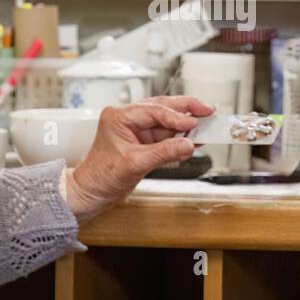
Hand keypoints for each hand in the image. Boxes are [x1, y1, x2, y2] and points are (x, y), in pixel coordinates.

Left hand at [63, 97, 212, 221]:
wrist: (92, 192)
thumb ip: (164, 153)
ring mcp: (136, 129)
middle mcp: (127, 118)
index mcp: (119, 116)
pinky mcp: (143, 141)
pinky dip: (180, 137)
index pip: (154, 110)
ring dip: (185, 124)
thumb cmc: (100, 176)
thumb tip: (187, 144)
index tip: (194, 122)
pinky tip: (193, 139)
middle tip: (207, 109)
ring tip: (205, 124)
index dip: (176, 117)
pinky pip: (165, 135)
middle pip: (162, 107)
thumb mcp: (135, 164)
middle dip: (186, 109)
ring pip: (166, 120)